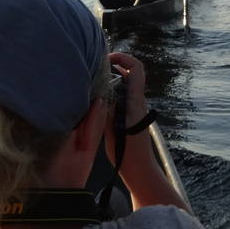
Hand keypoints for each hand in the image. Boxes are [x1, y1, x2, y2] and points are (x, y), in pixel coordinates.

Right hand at [105, 52, 188, 212]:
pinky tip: (93, 101)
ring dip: (110, 80)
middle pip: (129, 74)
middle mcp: (136, 102)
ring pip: (123, 87)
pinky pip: (119, 99)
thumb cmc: (127, 152)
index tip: (107, 58)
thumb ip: (106, 107)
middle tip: (94, 68)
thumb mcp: (112, 127)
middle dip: (113, 66)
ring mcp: (133, 110)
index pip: (137, 69)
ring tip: (91, 83)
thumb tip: (97, 90)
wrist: (139, 170)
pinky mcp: (128, 118)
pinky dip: (108, 94)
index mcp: (135, 101)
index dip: (124, 58)